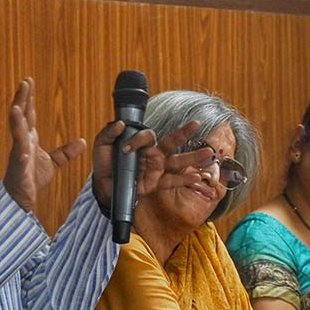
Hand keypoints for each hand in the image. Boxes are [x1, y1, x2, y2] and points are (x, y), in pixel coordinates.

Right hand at [3, 77, 85, 210]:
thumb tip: (83, 142)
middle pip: (21, 115)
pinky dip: (19, 140)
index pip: (28, 115)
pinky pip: (18, 150)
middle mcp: (21, 142)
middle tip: (25, 81)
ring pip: (17, 129)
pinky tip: (19, 134)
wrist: (21, 198)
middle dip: (22, 98)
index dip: (28, 99)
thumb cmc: (31, 179)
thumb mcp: (53, 163)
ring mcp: (18, 151)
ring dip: (17, 114)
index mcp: (28, 140)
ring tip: (17, 102)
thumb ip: (66, 152)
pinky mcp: (19, 164)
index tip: (29, 83)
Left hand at [90, 120, 214, 207]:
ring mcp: (156, 169)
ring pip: (177, 162)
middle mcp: (152, 154)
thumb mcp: (101, 145)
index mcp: (142, 144)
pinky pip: (172, 181)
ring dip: (192, 158)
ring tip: (208, 153)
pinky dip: (184, 180)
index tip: (126, 149)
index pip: (148, 136)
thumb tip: (120, 124)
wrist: (103, 186)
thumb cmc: (105, 164)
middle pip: (171, 142)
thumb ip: (108, 133)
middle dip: (184, 133)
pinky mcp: (155, 184)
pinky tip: (196, 177)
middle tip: (197, 124)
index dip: (139, 140)